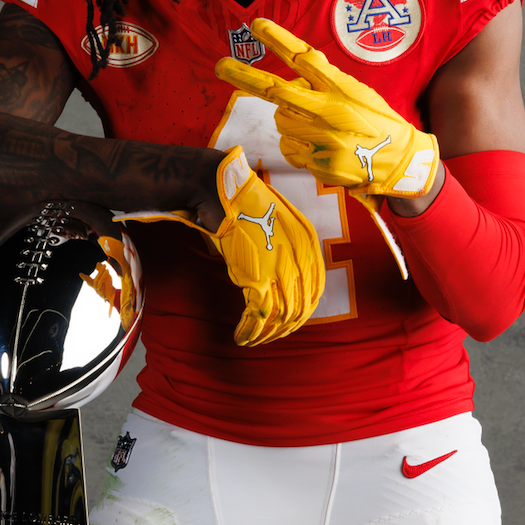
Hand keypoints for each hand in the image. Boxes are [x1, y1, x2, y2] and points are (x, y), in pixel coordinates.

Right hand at [119, 146, 324, 346]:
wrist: (210, 185)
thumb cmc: (231, 202)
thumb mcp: (261, 221)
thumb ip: (274, 243)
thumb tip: (273, 269)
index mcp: (302, 234)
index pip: (314, 281)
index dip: (303, 305)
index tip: (287, 319)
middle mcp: (297, 249)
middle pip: (303, 301)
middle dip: (286, 325)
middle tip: (268, 336)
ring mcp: (279, 261)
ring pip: (284, 311)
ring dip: (267, 332)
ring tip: (253, 339)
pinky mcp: (257, 272)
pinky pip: (261, 312)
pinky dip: (251, 330)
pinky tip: (242, 337)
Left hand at [215, 19, 438, 198]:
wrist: (400, 162)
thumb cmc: (378, 122)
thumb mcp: (359, 92)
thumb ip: (327, 80)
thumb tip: (300, 66)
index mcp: (340, 87)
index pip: (303, 57)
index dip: (277, 39)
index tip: (256, 24)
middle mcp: (327, 110)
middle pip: (276, 90)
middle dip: (244, 76)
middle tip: (220, 66)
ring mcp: (320, 138)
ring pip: (281, 122)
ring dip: (290, 121)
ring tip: (318, 128)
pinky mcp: (316, 162)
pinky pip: (289, 148)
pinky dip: (297, 146)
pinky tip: (320, 147)